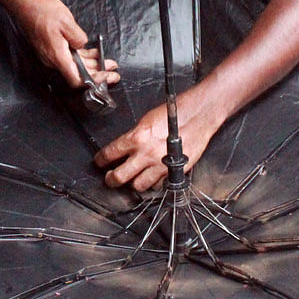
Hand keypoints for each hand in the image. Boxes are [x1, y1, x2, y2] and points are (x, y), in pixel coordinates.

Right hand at [10, 0, 119, 86]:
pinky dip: (82, 57)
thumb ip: (79, 38)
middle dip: (97, 72)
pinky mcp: (51, 49)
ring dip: (91, 64)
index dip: (93, 81)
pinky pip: (68, 57)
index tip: (106, 76)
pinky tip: (93, 52)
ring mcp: (51, 55)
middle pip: (78, 73)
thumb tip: (82, 46)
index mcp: (58, 56)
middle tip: (114, 71)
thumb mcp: (67, 22)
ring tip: (108, 61)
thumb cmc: (43, 12)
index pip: (76, 79)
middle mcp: (53, 60)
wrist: (24, 5)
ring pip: (74, 65)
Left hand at [94, 99, 218, 191]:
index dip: (101, 160)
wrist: (199, 115)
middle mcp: (146, 153)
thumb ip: (134, 136)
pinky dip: (154, 183)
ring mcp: (160, 165)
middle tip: (110, 178)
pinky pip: (158, 185)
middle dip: (111, 179)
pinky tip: (152, 177)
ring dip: (134, 183)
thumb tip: (124, 147)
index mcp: (136, 137)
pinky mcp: (173, 171)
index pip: (110, 153)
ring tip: (133, 179)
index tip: (99, 162)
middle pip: (119, 177)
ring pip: (138, 186)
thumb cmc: (175, 113)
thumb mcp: (147, 120)